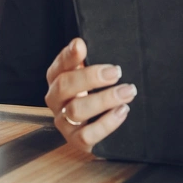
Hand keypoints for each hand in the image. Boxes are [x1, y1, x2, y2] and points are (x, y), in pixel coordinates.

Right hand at [44, 38, 137, 152]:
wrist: (100, 128)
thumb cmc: (96, 94)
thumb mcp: (93, 75)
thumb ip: (88, 60)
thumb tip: (81, 42)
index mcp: (57, 80)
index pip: (58, 65)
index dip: (68, 55)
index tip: (81, 45)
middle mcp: (56, 100)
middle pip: (64, 86)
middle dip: (90, 77)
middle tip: (116, 72)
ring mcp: (64, 122)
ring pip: (76, 110)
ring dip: (104, 100)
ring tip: (127, 92)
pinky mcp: (76, 140)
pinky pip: (86, 135)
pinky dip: (106, 123)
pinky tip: (122, 111)